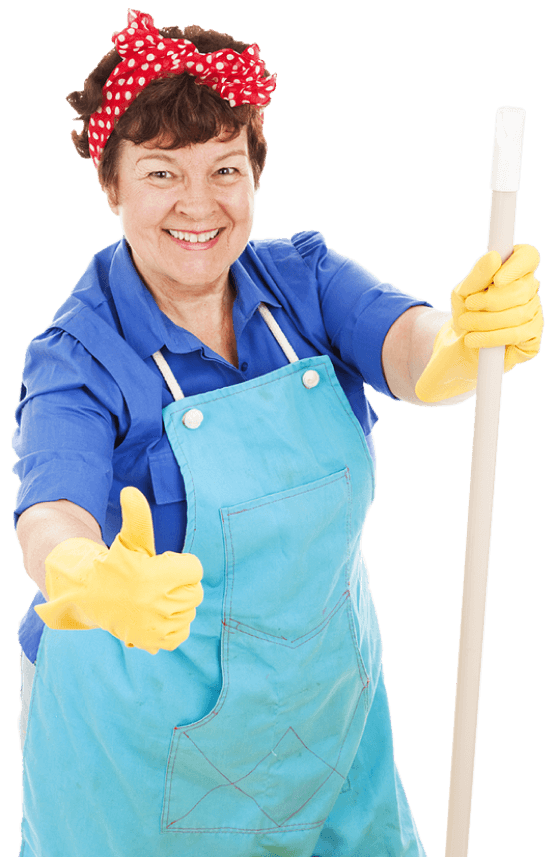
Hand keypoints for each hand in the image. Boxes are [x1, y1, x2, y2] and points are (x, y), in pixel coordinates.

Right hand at [35, 487, 202, 654]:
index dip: (179, 565)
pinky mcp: (155, 643)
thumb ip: (137, 516)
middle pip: (195, 591)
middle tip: (156, 584)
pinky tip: (156, 616)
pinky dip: (174, 625)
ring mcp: (156, 626)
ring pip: (189, 612)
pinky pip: (182, 633)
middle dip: (180, 584)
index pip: (194, 569)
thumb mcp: (129, 539)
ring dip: (177, 605)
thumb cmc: (118, 563)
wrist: (94, 596)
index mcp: (155, 577)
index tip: (160, 566)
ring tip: (153, 600)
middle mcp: (157, 604)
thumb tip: (130, 492)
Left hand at [415, 244, 542, 401]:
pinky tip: (475, 339)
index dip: (516, 267)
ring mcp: (535, 312)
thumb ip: (478, 274)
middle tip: (468, 306)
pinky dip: (492, 337)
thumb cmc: (466, 311)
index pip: (528, 257)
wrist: (461, 342)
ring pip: (518, 314)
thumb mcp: (464, 291)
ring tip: (465, 323)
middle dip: (490, 300)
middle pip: (521, 290)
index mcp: (514, 269)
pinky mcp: (533, 335)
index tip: (497, 280)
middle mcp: (530, 288)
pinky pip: (517, 334)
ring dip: (486, 320)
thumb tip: (494, 256)